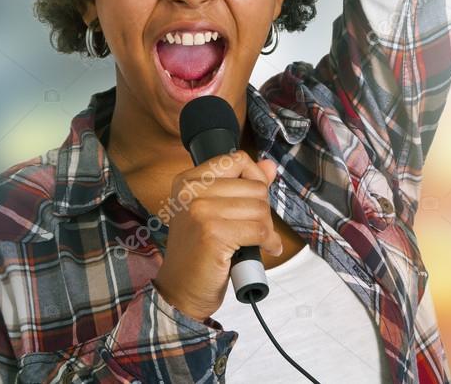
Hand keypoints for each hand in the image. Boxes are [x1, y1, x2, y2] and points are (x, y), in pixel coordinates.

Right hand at [153, 150, 281, 320]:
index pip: (237, 160)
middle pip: (254, 186)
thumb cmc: (200, 252)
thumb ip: (243, 185)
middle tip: (255, 230)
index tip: (256, 200)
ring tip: (257, 241)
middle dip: (263, 211)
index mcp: (189, 180)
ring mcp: (201, 211)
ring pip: (260, 209)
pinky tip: (266, 250)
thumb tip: (270, 165)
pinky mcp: (213, 233)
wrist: (180, 290)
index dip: (255, 179)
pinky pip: (259, 230)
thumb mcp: (217, 211)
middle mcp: (192, 191)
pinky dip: (269, 242)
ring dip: (267, 229)